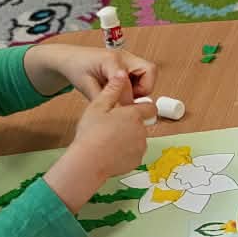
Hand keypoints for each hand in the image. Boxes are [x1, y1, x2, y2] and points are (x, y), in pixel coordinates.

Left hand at [26, 41, 155, 101]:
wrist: (71, 59)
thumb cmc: (76, 68)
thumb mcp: (85, 86)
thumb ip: (102, 98)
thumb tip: (117, 112)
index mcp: (111, 60)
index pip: (128, 81)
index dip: (127, 98)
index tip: (121, 110)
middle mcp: (124, 56)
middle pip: (150, 70)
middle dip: (144, 89)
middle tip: (129, 99)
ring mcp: (128, 59)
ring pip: (149, 73)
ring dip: (142, 88)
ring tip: (124, 95)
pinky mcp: (129, 64)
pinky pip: (143, 76)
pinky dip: (138, 86)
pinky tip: (122, 91)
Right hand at [45, 71, 148, 207]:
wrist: (88, 162)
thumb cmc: (91, 133)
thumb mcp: (98, 106)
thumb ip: (112, 89)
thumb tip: (122, 74)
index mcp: (134, 115)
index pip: (149, 107)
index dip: (140, 108)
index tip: (128, 111)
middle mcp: (142, 131)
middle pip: (141, 124)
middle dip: (130, 124)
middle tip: (110, 127)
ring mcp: (140, 147)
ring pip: (137, 139)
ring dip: (128, 139)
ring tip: (108, 141)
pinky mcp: (136, 161)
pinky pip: (133, 154)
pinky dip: (125, 153)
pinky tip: (110, 152)